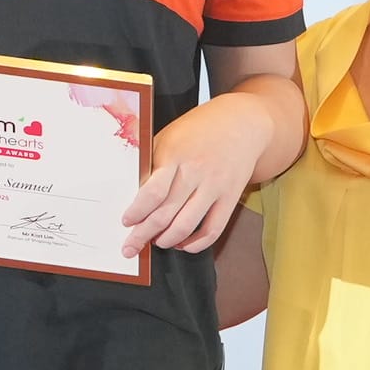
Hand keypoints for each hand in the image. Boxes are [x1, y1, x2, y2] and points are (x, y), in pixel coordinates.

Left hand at [122, 96, 269, 255]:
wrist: (242, 122)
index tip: (127, 221)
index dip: (138, 211)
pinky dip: (196, 244)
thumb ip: (152, 163)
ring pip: (187, 225)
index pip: (154, 191)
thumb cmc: (199, 129)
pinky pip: (213, 230)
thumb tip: (134, 195)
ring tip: (156, 242)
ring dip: (167, 241)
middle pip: (166, 213)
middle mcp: (196, 172)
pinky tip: (183, 244)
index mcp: (176, 154)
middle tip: (130, 247)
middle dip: (143, 235)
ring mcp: (215, 186)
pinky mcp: (230, 197)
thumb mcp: (169, 136)